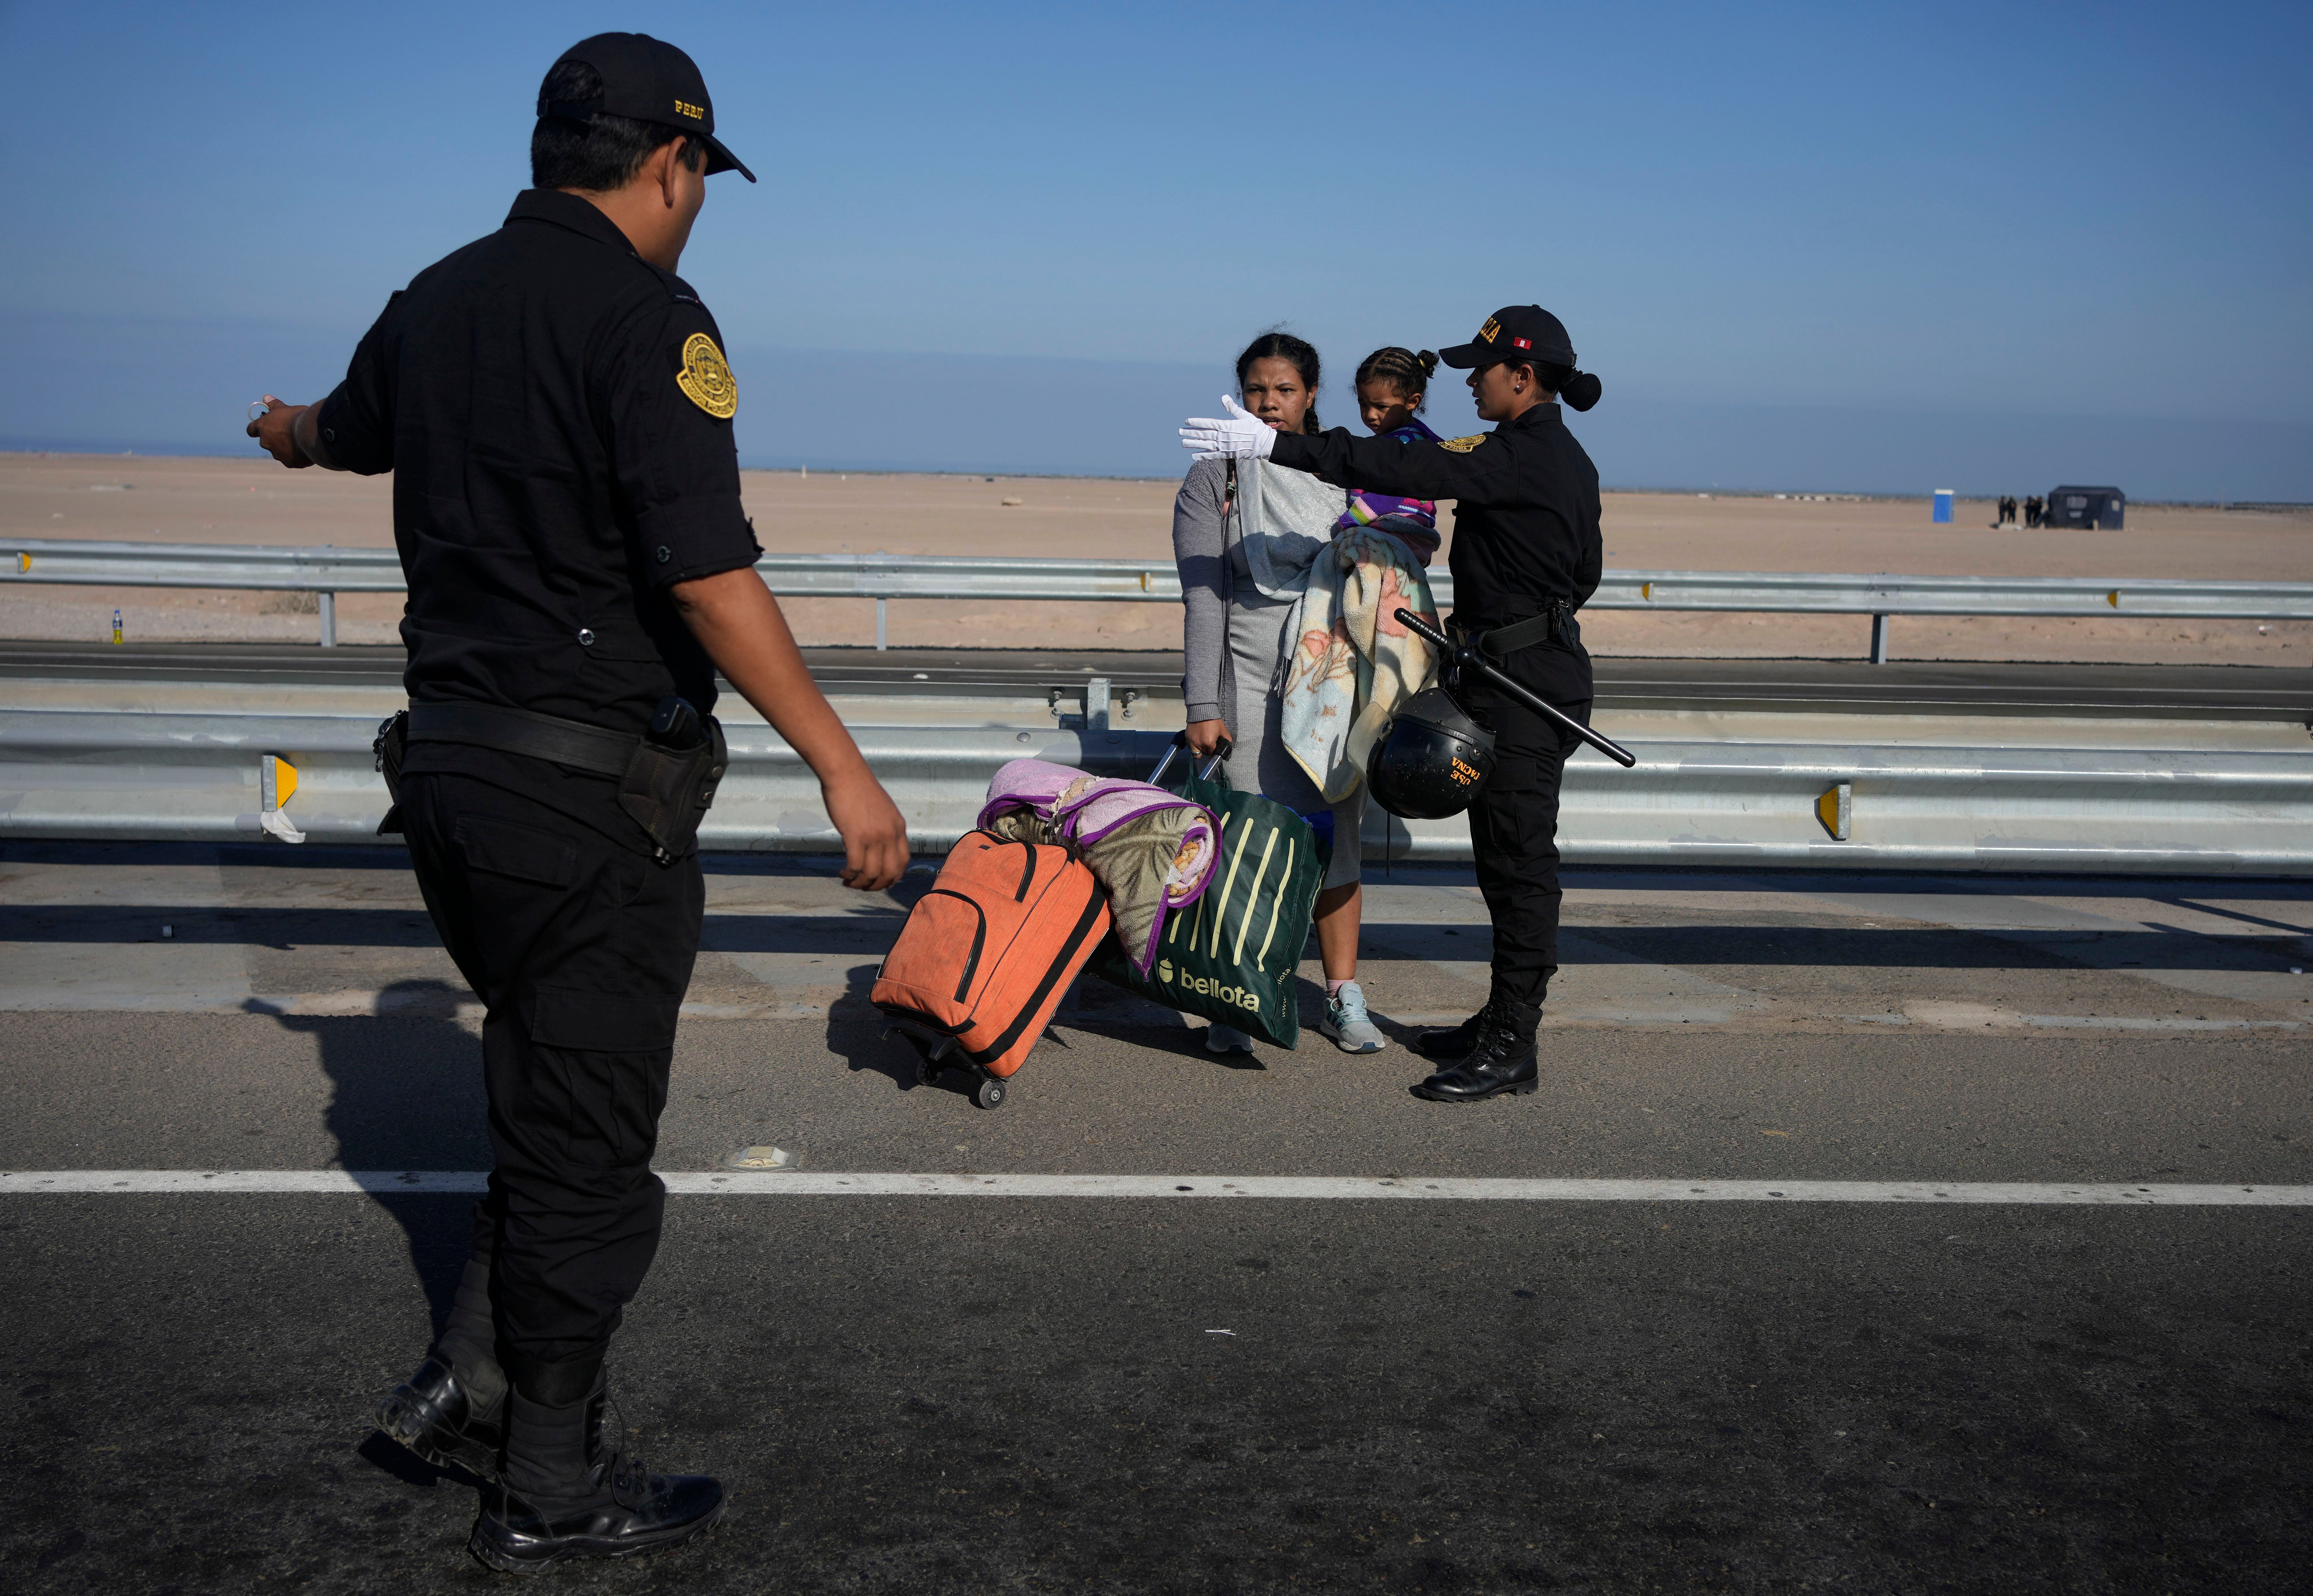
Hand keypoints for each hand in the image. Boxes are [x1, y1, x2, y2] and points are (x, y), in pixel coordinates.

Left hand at [246, 396, 311, 467]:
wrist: (312, 433)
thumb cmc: (297, 418)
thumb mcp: (285, 408)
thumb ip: (274, 405)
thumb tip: (266, 398)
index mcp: (262, 427)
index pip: (251, 430)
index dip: (256, 429)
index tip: (264, 427)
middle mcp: (266, 442)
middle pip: (267, 441)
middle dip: (275, 438)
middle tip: (289, 433)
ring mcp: (277, 454)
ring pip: (279, 451)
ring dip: (286, 447)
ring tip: (299, 442)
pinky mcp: (289, 463)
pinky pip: (291, 460)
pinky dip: (296, 456)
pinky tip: (305, 450)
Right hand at [822, 767, 909, 891]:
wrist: (846, 773)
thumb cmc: (860, 789)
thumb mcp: (883, 809)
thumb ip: (886, 828)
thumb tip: (880, 846)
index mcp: (899, 827)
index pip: (904, 861)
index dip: (894, 876)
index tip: (882, 881)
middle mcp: (890, 834)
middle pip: (891, 872)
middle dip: (878, 885)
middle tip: (864, 887)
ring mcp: (874, 836)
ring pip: (872, 873)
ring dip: (860, 883)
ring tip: (849, 882)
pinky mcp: (856, 836)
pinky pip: (855, 866)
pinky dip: (849, 875)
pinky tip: (843, 873)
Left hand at [1179, 395, 1277, 461]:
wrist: (1264, 443)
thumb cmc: (1255, 428)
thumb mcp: (1244, 415)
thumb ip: (1232, 408)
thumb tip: (1223, 397)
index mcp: (1227, 425)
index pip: (1208, 423)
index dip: (1197, 422)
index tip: (1187, 422)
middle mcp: (1224, 436)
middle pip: (1204, 434)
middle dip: (1191, 433)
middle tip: (1180, 432)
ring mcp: (1225, 446)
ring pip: (1206, 445)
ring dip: (1194, 444)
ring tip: (1183, 443)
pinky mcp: (1228, 454)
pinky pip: (1213, 455)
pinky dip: (1203, 456)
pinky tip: (1194, 456)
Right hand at [1184, 718, 1230, 757]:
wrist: (1202, 710)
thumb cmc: (1213, 720)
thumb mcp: (1223, 729)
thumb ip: (1227, 738)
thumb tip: (1228, 744)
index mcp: (1209, 743)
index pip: (1212, 753)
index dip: (1214, 752)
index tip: (1215, 749)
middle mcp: (1200, 744)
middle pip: (1204, 753)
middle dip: (1208, 750)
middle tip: (1210, 744)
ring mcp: (1192, 741)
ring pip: (1196, 753)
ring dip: (1200, 750)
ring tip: (1203, 743)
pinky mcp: (1187, 738)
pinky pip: (1190, 747)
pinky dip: (1193, 746)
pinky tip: (1197, 740)